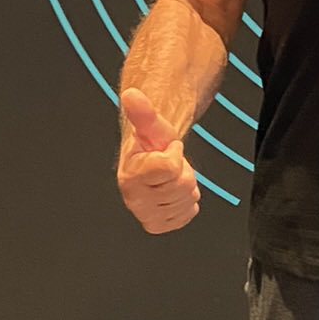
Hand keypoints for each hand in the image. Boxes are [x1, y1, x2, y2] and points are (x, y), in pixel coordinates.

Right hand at [117, 87, 199, 233]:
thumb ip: (143, 111)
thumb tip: (131, 94)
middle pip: (181, 186)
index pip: (169, 168)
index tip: (166, 149)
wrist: (150, 162)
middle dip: (182, 170)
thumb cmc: (151, 145)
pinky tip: (173, 192)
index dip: (174, 153)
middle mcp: (134, 199)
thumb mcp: (152, 126)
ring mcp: (147, 215)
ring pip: (187, 200)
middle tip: (170, 165)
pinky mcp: (159, 225)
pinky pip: (188, 213)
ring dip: (185, 186)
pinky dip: (187, 202)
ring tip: (171, 178)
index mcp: (129, 176)